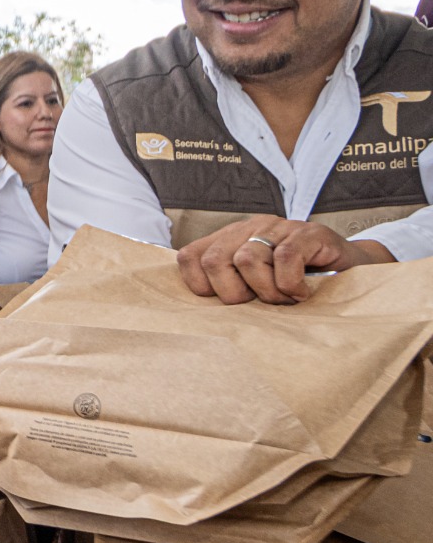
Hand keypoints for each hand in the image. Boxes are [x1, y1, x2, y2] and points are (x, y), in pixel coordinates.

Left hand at [175, 215, 392, 303]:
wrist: (353, 270)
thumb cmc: (298, 284)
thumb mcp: (255, 288)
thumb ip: (228, 288)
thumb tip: (198, 315)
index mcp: (229, 239)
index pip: (190, 258)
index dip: (203, 287)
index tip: (232, 301)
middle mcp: (250, 228)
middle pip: (213, 260)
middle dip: (233, 293)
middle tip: (260, 302)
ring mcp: (279, 227)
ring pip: (247, 258)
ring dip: (266, 290)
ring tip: (285, 297)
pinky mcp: (309, 233)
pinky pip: (285, 258)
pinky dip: (290, 284)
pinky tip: (302, 292)